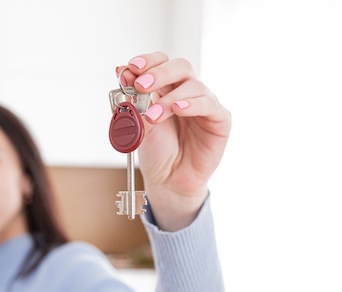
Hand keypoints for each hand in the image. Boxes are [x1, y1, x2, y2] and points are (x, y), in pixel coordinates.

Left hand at [118, 52, 230, 230]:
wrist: (168, 180)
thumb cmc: (157, 152)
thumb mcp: (139, 123)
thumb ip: (133, 100)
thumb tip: (121, 71)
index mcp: (167, 88)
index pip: (161, 62)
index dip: (148, 61)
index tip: (131, 68)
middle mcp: (187, 91)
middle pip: (181, 67)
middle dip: (159, 73)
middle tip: (141, 85)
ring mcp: (205, 103)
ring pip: (193, 85)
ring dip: (169, 98)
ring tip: (153, 116)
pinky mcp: (220, 120)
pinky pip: (209, 104)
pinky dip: (192, 105)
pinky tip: (179, 110)